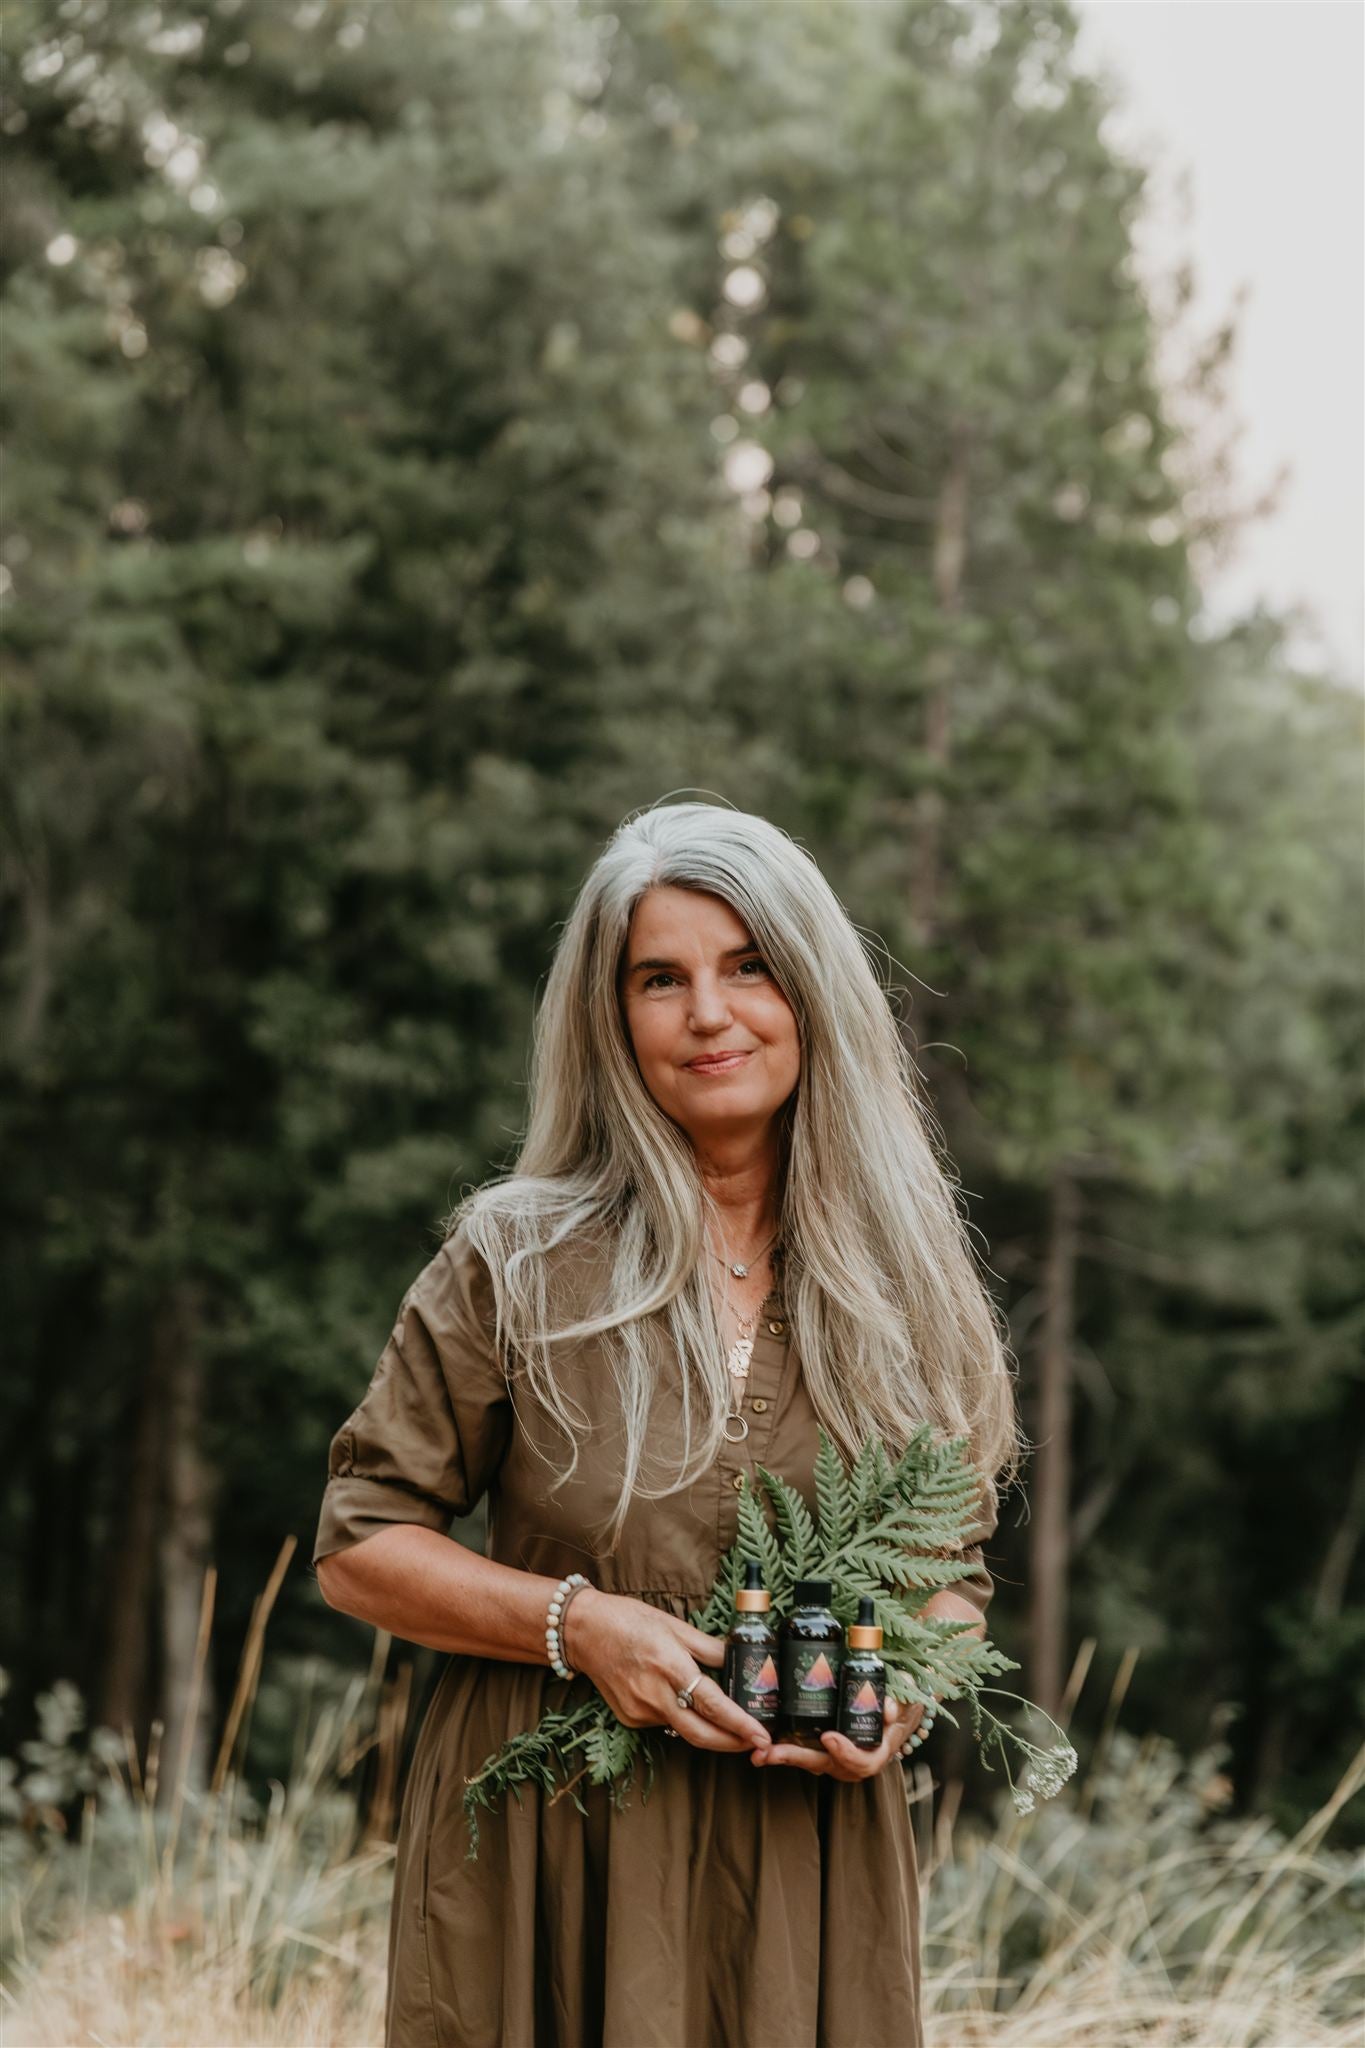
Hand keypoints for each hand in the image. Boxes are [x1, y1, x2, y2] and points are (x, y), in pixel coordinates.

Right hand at [564, 1589, 771, 1756]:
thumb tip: (737, 1658)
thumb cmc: (629, 1620)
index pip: (713, 1704)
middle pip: (701, 1735)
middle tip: (757, 1744)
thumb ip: (708, 1647)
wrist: (583, 1630)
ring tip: (731, 1724)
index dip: (740, 1724)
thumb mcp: (674, 1625)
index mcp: (670, 1666)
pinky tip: (684, 1704)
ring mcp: (639, 1711)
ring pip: (683, 1730)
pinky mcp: (630, 1718)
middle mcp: (654, 1695)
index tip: (762, 1736)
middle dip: (733, 1743)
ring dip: (709, 1730)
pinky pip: (664, 1723)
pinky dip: (681, 1718)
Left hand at [752, 1695, 926, 1780]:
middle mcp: (854, 1761)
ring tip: (759, 1753)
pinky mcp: (823, 1749)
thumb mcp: (907, 1700)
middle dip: (797, 1758)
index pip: (863, 1762)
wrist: (897, 1708)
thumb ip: (899, 1701)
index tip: (830, 1737)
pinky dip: (784, 1749)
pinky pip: (804, 1752)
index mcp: (878, 1752)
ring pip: (810, 1761)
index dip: (847, 1753)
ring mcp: (837, 1757)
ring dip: (784, 1757)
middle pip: (826, 1765)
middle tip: (772, 1752)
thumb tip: (887, 1709)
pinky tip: (762, 1744)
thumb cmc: (902, 1704)